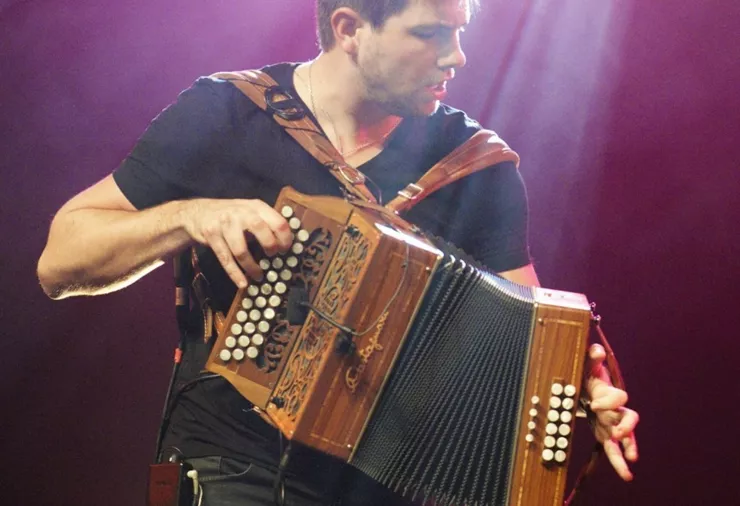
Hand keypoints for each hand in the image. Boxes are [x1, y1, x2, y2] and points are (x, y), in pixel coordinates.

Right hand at [183, 198, 292, 286]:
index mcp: (256, 206)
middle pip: (260, 229)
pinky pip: (225, 258)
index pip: (278, 221)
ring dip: (251, 267)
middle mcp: (241, 212)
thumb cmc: (231, 216)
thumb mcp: (250, 212)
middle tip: (273, 257)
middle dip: (270, 247)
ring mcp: (224, 223)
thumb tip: (284, 245)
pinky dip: (235, 273)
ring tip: (258, 275)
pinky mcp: (211, 235)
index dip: (285, 239)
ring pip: (241, 249)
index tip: (285, 250)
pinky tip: (242, 283)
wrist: (198, 212)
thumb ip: (266, 224)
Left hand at [584, 343, 639, 480]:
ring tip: (632, 459)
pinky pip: (615, 450)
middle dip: (624, 426)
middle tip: (616, 432)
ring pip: (627, 437)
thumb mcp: (587, 365)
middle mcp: (616, 410)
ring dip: (629, 446)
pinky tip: (627, 475)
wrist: (588, 387)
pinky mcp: (606, 435)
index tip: (594, 404)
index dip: (609, 402)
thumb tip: (596, 350)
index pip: (618, 397)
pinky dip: (619, 463)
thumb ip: (592, 357)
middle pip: (627, 418)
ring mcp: (613, 424)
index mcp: (611, 394)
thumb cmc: (588, 376)